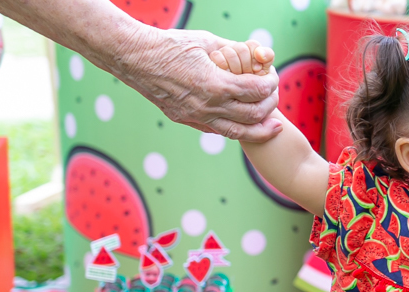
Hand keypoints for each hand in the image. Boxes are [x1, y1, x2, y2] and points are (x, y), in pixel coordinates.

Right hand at [117, 26, 282, 141]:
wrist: (134, 58)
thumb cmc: (170, 45)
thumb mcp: (206, 41)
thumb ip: (235, 49)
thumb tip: (259, 53)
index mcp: (215, 84)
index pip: (256, 91)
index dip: (270, 85)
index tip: (273, 78)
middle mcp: (208, 105)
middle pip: (253, 115)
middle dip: (269, 107)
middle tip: (275, 98)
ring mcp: (196, 116)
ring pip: (238, 133)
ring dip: (260, 130)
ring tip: (274, 127)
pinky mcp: (186, 120)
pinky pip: (218, 131)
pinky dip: (235, 129)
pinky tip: (245, 124)